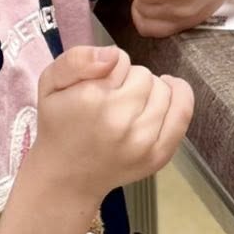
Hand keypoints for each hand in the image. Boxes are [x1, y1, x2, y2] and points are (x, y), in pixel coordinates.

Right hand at [33, 44, 192, 200]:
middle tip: (111, 98)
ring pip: (163, 90)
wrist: (65, 177)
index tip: (98, 84)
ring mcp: (141, 140)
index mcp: (90, 99)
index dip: (109, 67)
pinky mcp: (158, 155)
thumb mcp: (50, 82)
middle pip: (144, 75)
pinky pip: (182, 112)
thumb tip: (113, 55)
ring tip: (129, 106)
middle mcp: (118, 120)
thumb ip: (77, 59)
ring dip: (149, 92)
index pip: (119, 59)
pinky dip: (179, 97)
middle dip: (129, 80)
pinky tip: (166, 94)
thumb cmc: (58, 124)